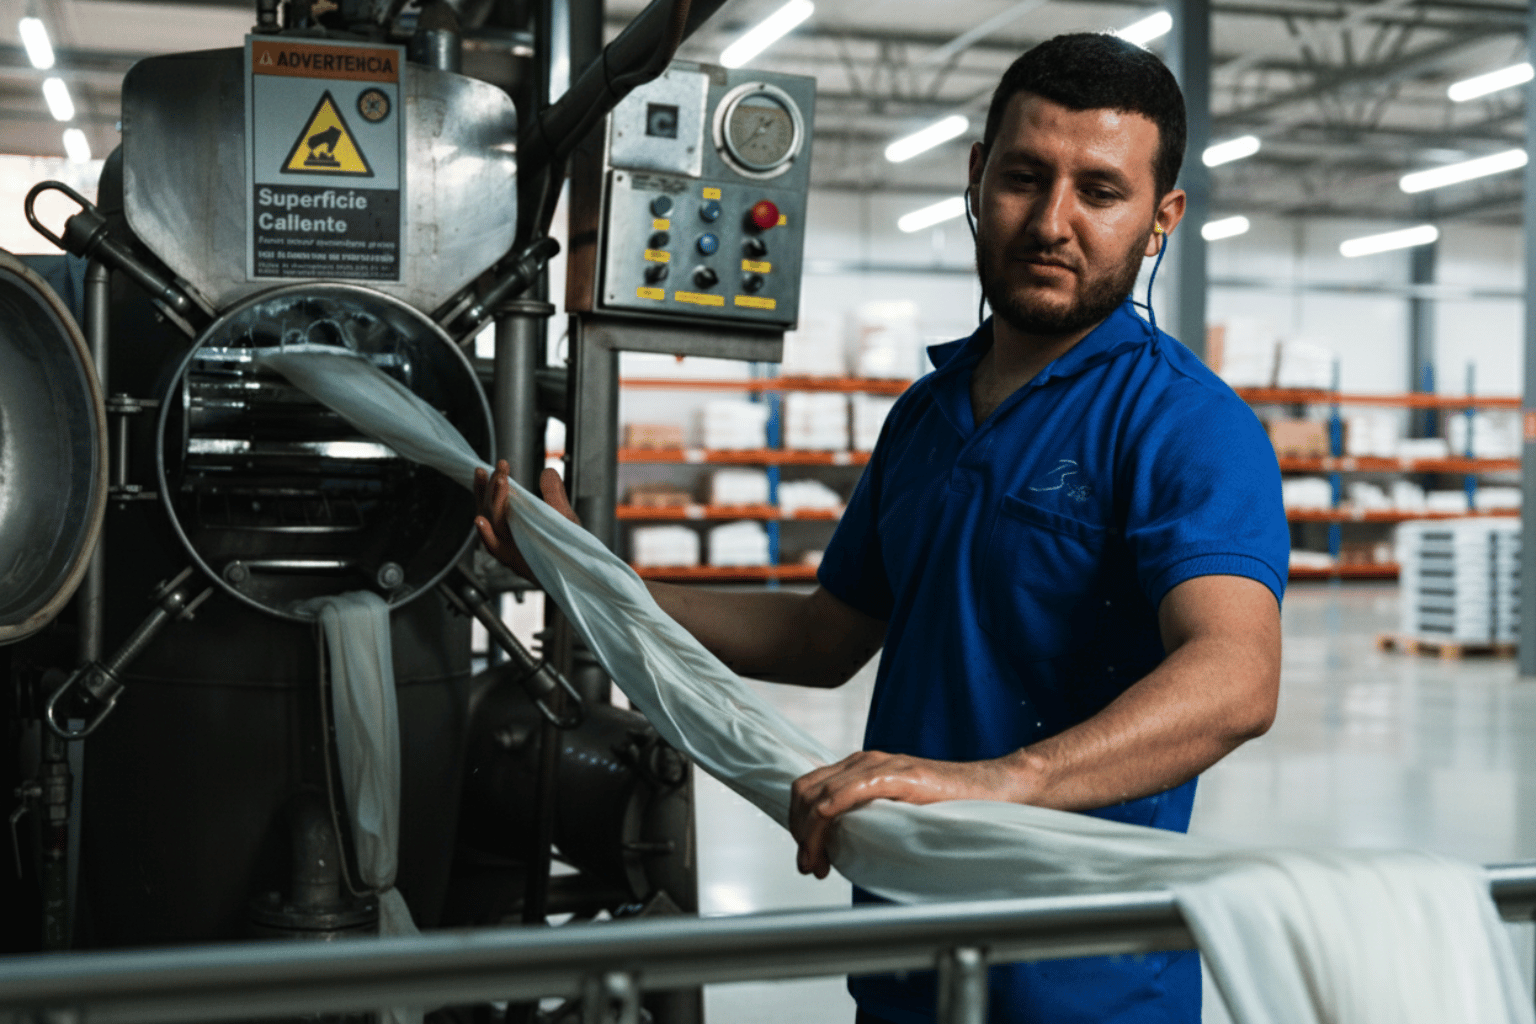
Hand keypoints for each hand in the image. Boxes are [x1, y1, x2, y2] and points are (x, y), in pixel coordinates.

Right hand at [473, 462, 580, 579]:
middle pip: (490, 508)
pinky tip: (480, 521)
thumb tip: (548, 471)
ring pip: (494, 523)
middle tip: (500, 468)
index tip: (493, 465)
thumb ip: (553, 492)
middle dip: (492, 487)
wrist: (579, 571)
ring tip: (500, 482)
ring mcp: (508, 548)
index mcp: (512, 523)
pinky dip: (487, 536)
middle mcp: (506, 535)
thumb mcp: (561, 513)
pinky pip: (495, 550)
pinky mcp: (514, 563)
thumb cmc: (567, 545)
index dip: (488, 484)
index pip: (492, 500)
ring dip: (494, 501)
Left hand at [788, 750, 1025, 878]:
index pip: (808, 788)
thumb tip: (837, 849)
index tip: (809, 859)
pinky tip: (828, 846)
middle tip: (811, 866)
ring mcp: (877, 766)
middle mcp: (862, 761)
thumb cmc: (948, 806)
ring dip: (808, 835)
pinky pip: (844, 793)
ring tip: (818, 866)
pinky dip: (825, 821)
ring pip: (817, 794)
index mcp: (859, 768)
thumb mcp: (896, 813)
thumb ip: (868, 819)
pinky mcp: (894, 776)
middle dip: (798, 832)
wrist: (989, 790)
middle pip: (804, 790)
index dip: (797, 825)